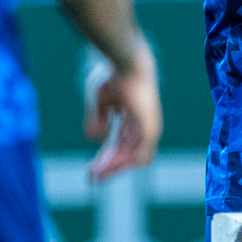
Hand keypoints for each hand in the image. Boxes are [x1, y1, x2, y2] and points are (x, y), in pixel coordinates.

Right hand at [82, 44, 161, 180]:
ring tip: (95, 174)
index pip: (120, 145)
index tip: (91, 170)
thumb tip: (93, 138)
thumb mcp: (100, 100)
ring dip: (113, 168)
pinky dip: (122, 163)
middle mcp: (142, 126)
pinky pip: (139, 155)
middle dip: (107, 167)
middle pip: (125, 154)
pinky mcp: (150, 130)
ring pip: (132, 158)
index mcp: (132, 119)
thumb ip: (96, 120)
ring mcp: (148, 129)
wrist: (126, 63)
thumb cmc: (113, 75)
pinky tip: (106, 168)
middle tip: (91, 178)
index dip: (105, 158)